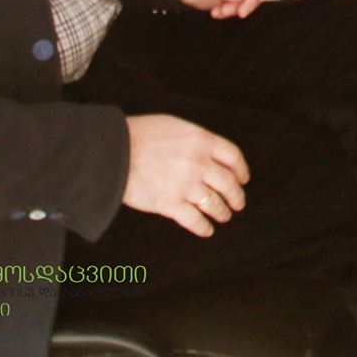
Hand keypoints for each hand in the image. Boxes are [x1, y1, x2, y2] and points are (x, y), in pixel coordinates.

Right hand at [123, 114, 249, 238]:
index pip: (233, 156)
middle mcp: (199, 163)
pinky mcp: (169, 204)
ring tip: (224, 216)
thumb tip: (205, 151)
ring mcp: (186, 185)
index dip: (241, 170)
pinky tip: (206, 230)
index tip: (243, 179)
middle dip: (236, 196)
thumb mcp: (174, 126)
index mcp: (202, 140)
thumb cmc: (139, 135)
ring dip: (222, 212)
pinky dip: (203, 227)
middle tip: (238, 203)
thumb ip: (193, 140)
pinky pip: (194, 220)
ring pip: (214, 204)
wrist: (112, 152)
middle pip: (228, 183)